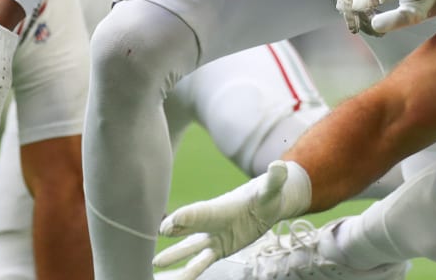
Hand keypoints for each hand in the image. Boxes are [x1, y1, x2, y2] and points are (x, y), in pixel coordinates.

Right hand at [154, 160, 311, 278]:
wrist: (266, 204)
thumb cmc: (267, 194)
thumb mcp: (272, 188)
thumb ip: (274, 179)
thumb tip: (279, 166)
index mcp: (221, 207)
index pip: (200, 213)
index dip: (185, 218)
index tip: (168, 225)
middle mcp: (212, 222)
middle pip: (189, 227)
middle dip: (174, 230)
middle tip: (156, 235)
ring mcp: (214, 236)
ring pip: (190, 248)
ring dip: (174, 255)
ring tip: (155, 263)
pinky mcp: (220, 249)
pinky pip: (202, 262)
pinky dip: (189, 271)